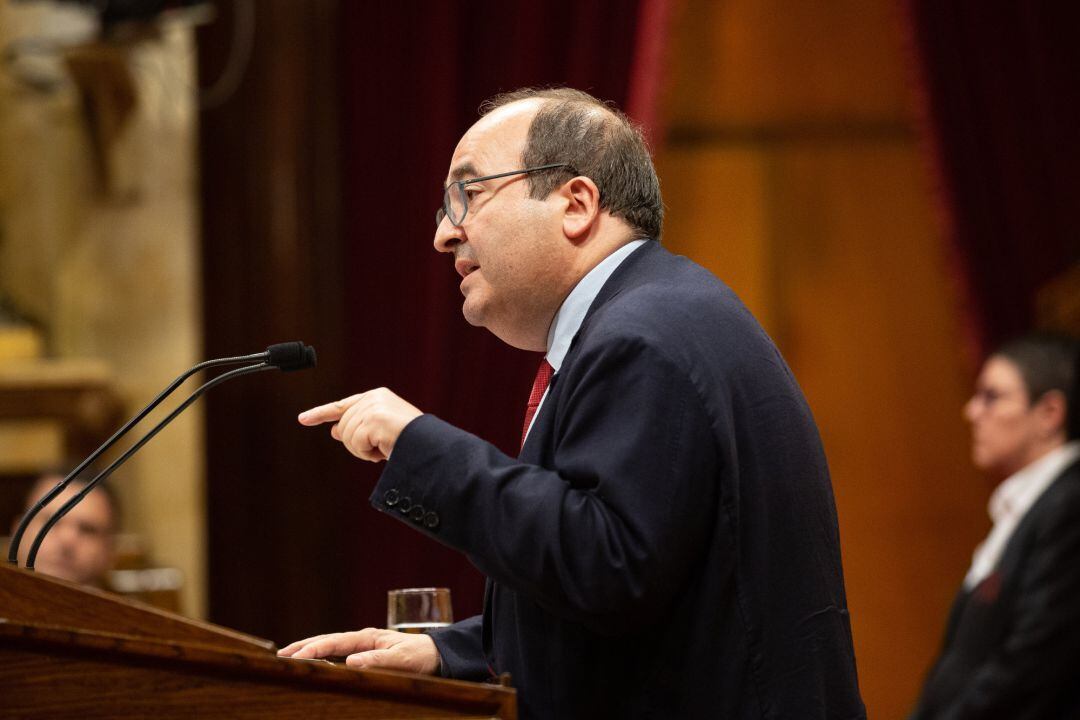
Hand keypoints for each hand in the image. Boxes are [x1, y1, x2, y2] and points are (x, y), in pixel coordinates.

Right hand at [277, 628, 440, 673]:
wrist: (439, 656)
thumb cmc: (421, 656)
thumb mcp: (401, 659)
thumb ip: (378, 660)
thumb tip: (350, 662)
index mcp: (367, 637)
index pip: (333, 643)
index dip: (312, 649)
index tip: (293, 657)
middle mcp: (362, 639)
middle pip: (327, 641)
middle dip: (303, 647)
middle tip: (279, 655)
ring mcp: (364, 647)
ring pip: (331, 648)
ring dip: (310, 651)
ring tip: (290, 658)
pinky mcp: (367, 656)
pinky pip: (339, 656)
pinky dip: (323, 658)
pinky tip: (316, 665)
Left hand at [299, 388, 421, 461]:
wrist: (430, 447)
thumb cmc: (411, 442)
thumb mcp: (381, 433)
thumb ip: (358, 428)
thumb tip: (335, 431)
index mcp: (378, 397)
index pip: (342, 406)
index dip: (320, 414)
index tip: (302, 418)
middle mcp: (374, 398)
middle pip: (343, 427)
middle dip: (357, 445)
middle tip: (379, 449)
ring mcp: (373, 408)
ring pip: (347, 437)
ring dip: (363, 450)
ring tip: (385, 449)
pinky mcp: (373, 420)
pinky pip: (356, 444)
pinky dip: (367, 454)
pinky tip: (384, 451)